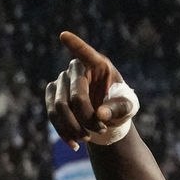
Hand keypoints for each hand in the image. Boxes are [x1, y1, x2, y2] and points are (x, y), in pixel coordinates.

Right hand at [45, 32, 137, 149]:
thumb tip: (101, 115)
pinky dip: (63, 131)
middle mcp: (76, 68)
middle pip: (74, 96)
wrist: (105, 117)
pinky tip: (74, 144)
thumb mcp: (127, 108)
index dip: (75, 45)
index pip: (85, 53)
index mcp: (98, 64)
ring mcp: (61, 80)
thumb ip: (118, 109)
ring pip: (59, 107)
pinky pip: (52, 114)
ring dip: (73, 128)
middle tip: (100, 131)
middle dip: (86, 118)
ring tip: (87, 139)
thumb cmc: (119, 106)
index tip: (64, 36)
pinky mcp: (52, 94)